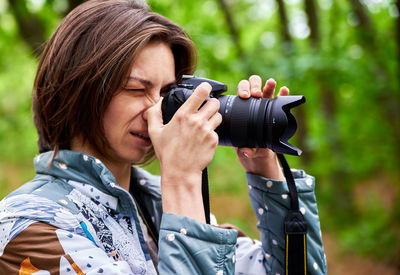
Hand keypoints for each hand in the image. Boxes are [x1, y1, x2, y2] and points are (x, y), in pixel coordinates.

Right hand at [147, 82, 221, 221]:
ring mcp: (207, 131)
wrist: (180, 172)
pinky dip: (212, 134)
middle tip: (205, 110)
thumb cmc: (167, 152)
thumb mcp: (154, 132)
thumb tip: (160, 100)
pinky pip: (217, 131)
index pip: (201, 92)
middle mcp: (197, 121)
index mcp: (183, 115)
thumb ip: (154, 113)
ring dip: (213, 118)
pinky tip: (203, 140)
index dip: (205, 88)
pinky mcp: (214, 141)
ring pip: (218, 116)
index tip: (205, 89)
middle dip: (211, 104)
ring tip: (204, 125)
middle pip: (215, 103)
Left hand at [234, 75, 288, 179]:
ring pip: (267, 90)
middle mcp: (253, 104)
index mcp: (241, 108)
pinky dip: (283, 93)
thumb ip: (245, 150)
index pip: (240, 92)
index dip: (242, 89)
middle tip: (256, 94)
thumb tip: (246, 151)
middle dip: (253, 85)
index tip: (244, 96)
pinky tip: (284, 89)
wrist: (259, 155)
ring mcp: (266, 106)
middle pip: (252, 86)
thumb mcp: (244, 149)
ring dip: (268, 85)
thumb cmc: (247, 147)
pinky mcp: (277, 111)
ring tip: (271, 83)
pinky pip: (281, 99)